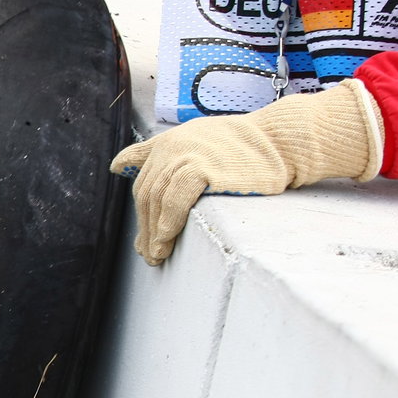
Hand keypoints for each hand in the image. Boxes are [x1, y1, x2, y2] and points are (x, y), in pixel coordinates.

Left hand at [110, 79, 383, 264]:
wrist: (282, 140)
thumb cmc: (246, 149)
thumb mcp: (198, 142)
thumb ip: (160, 153)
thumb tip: (115, 165)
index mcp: (166, 141)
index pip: (144, 182)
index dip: (142, 214)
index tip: (142, 240)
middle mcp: (170, 146)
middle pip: (146, 195)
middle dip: (145, 228)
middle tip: (149, 255)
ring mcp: (183, 154)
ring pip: (156, 201)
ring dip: (154, 233)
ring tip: (157, 256)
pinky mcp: (200, 167)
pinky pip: (174, 202)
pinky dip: (167, 224)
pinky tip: (167, 241)